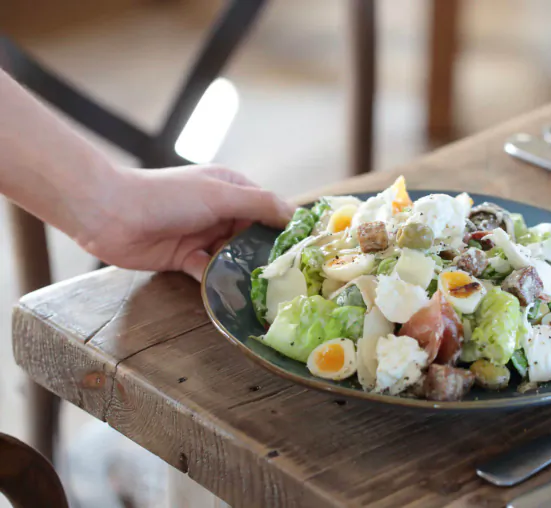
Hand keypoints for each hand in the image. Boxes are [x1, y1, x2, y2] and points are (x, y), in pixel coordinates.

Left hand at [78, 165, 294, 280]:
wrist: (109, 213)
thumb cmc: (167, 196)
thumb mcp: (221, 195)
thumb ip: (260, 205)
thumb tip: (296, 215)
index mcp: (232, 189)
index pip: (269, 210)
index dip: (286, 230)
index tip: (307, 252)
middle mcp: (221, 212)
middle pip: (254, 238)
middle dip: (267, 256)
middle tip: (290, 280)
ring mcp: (203, 236)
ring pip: (234, 258)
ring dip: (244, 272)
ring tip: (264, 292)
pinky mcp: (185, 259)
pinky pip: (210, 273)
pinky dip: (218, 282)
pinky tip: (229, 294)